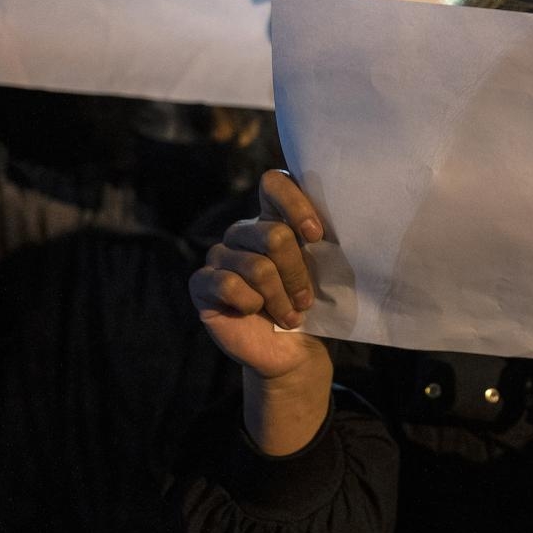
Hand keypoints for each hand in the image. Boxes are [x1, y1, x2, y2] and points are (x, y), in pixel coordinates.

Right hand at [189, 170, 330, 453]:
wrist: (293, 350)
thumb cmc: (311, 305)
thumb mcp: (324, 271)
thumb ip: (321, 241)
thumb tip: (331, 224)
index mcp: (273, 218)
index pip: (274, 183)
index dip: (295, 203)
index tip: (317, 236)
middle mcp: (244, 232)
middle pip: (274, 234)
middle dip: (297, 274)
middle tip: (305, 299)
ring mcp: (220, 255)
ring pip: (257, 266)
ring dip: (280, 298)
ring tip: (289, 314)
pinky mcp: (201, 284)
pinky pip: (227, 284)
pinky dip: (250, 305)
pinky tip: (254, 313)